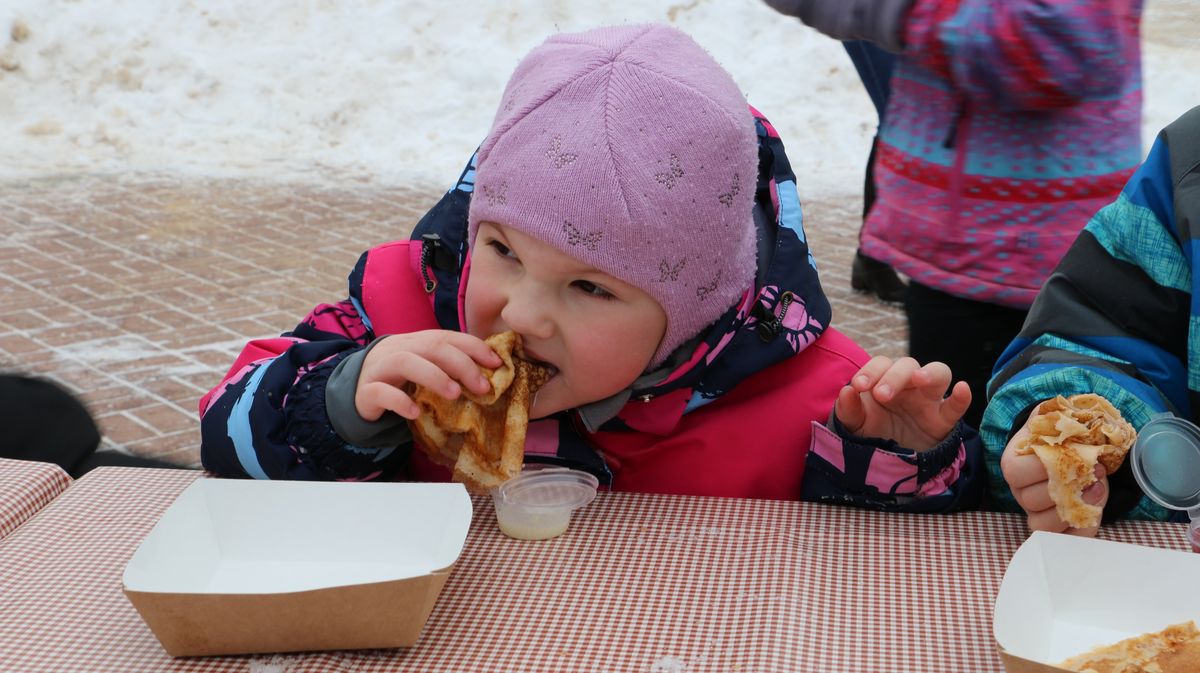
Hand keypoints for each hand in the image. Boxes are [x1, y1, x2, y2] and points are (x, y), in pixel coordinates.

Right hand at [355, 330, 502, 421]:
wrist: (356, 390)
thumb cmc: (399, 380)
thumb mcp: (424, 367)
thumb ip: (448, 365)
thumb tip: (490, 373)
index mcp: (417, 342)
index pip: (448, 336)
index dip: (474, 347)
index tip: (497, 363)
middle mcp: (399, 349)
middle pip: (432, 346)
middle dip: (461, 364)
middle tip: (482, 387)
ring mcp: (380, 368)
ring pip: (405, 362)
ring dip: (434, 376)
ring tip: (455, 394)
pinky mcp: (366, 391)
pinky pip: (381, 392)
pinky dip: (399, 401)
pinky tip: (415, 413)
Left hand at [834, 356, 970, 450]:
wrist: (889, 463)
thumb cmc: (872, 433)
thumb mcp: (855, 425)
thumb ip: (848, 410)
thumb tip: (846, 391)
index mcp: (884, 380)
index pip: (881, 364)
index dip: (871, 371)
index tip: (859, 386)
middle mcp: (909, 385)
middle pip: (908, 365)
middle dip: (894, 376)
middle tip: (881, 395)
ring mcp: (929, 400)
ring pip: (939, 373)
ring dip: (930, 373)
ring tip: (919, 379)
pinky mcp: (944, 420)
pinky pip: (956, 406)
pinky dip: (962, 397)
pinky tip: (962, 389)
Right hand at [1000, 417, 1108, 536]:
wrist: (1066, 451)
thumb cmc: (1061, 436)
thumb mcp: (1058, 418)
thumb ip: (1058, 413)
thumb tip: (1067, 410)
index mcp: (1013, 463)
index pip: (1019, 472)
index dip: (1053, 466)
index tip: (1083, 455)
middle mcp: (1018, 491)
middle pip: (1032, 501)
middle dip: (1069, 489)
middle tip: (1097, 475)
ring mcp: (1033, 512)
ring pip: (1043, 524)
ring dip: (1075, 510)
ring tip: (1098, 492)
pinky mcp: (1051, 528)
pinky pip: (1060, 541)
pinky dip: (1079, 531)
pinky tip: (1093, 513)